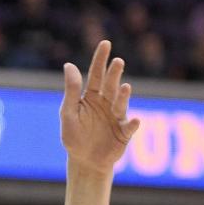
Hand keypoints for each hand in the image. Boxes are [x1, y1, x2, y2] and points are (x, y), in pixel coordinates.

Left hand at [61, 40, 139, 172]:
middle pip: (110, 85)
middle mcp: (107, 103)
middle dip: (114, 74)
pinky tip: (135, 120)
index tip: (105, 43)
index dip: (100, 59)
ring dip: (124, 96)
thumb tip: (69, 64)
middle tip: (118, 61)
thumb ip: (71, 90)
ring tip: (125, 87)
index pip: (96, 74)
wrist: (84, 161)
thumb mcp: (68, 113)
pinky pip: (129, 127)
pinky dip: (133, 124)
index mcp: (92, 96)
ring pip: (121, 103)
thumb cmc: (74, 136)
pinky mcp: (124, 133)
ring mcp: (117, 117)